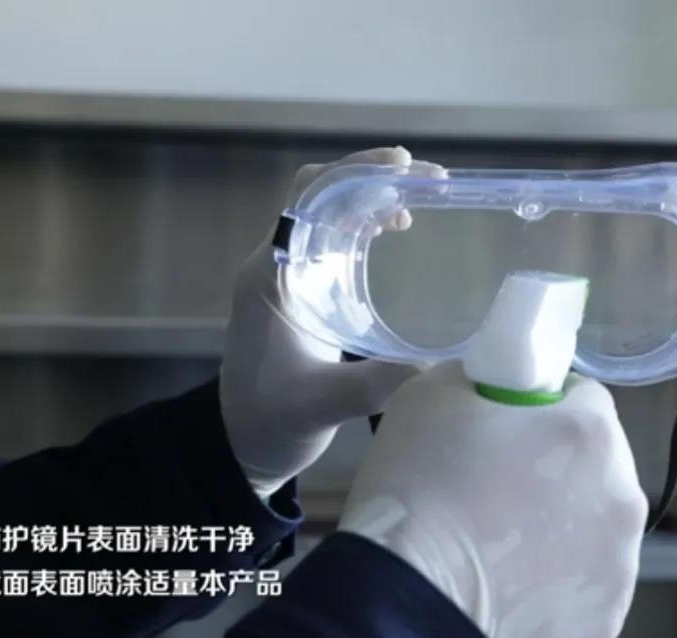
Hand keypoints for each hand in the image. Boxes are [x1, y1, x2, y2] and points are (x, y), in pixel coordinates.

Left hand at [219, 147, 446, 498]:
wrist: (243, 441)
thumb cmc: (269, 421)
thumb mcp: (321, 407)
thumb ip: (372, 386)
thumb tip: (433, 366)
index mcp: (273, 277)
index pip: (309, 199)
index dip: (354, 174)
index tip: (400, 168)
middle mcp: (279, 263)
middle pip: (325, 195)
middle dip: (375, 177)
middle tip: (431, 178)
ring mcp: (292, 272)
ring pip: (332, 210)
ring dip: (375, 194)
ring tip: (426, 193)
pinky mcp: (307, 286)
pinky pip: (336, 234)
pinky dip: (368, 220)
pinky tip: (400, 224)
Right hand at [339, 361, 647, 637]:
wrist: (405, 596)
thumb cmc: (416, 486)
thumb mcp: (431, 394)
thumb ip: (479, 376)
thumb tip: (491, 387)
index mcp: (590, 433)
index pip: (583, 396)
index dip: (542, 404)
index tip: (504, 424)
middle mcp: (621, 497)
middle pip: (596, 463)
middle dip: (556, 466)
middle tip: (494, 483)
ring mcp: (618, 566)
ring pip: (592, 526)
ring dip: (559, 524)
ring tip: (496, 541)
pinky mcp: (602, 618)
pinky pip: (583, 582)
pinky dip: (554, 579)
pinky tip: (507, 581)